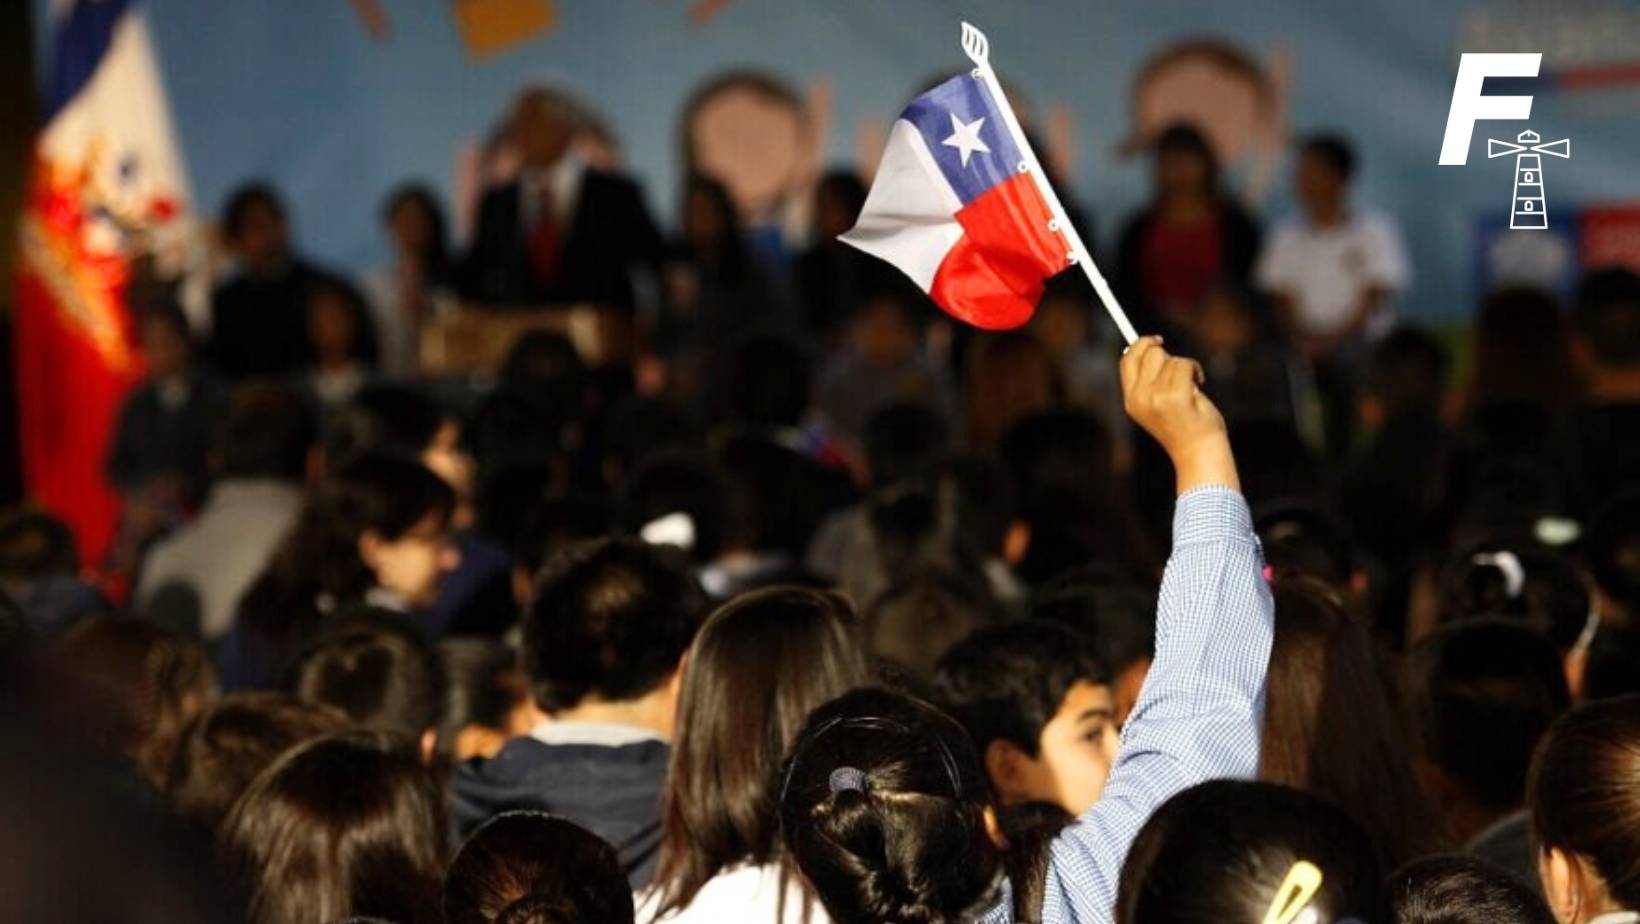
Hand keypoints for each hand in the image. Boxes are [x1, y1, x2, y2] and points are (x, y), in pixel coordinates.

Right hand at [1120, 337, 1238, 493]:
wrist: (1199, 454)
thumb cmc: (1186, 428)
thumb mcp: (1159, 404)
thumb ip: (1151, 380)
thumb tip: (1150, 345)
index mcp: (1131, 401)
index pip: (1127, 361)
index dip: (1140, 345)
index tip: (1158, 340)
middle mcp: (1139, 399)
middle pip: (1149, 354)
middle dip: (1168, 357)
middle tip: (1182, 373)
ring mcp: (1156, 398)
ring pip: (1171, 359)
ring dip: (1185, 367)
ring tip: (1192, 388)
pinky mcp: (1175, 397)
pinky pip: (1185, 365)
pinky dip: (1196, 370)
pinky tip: (1199, 384)